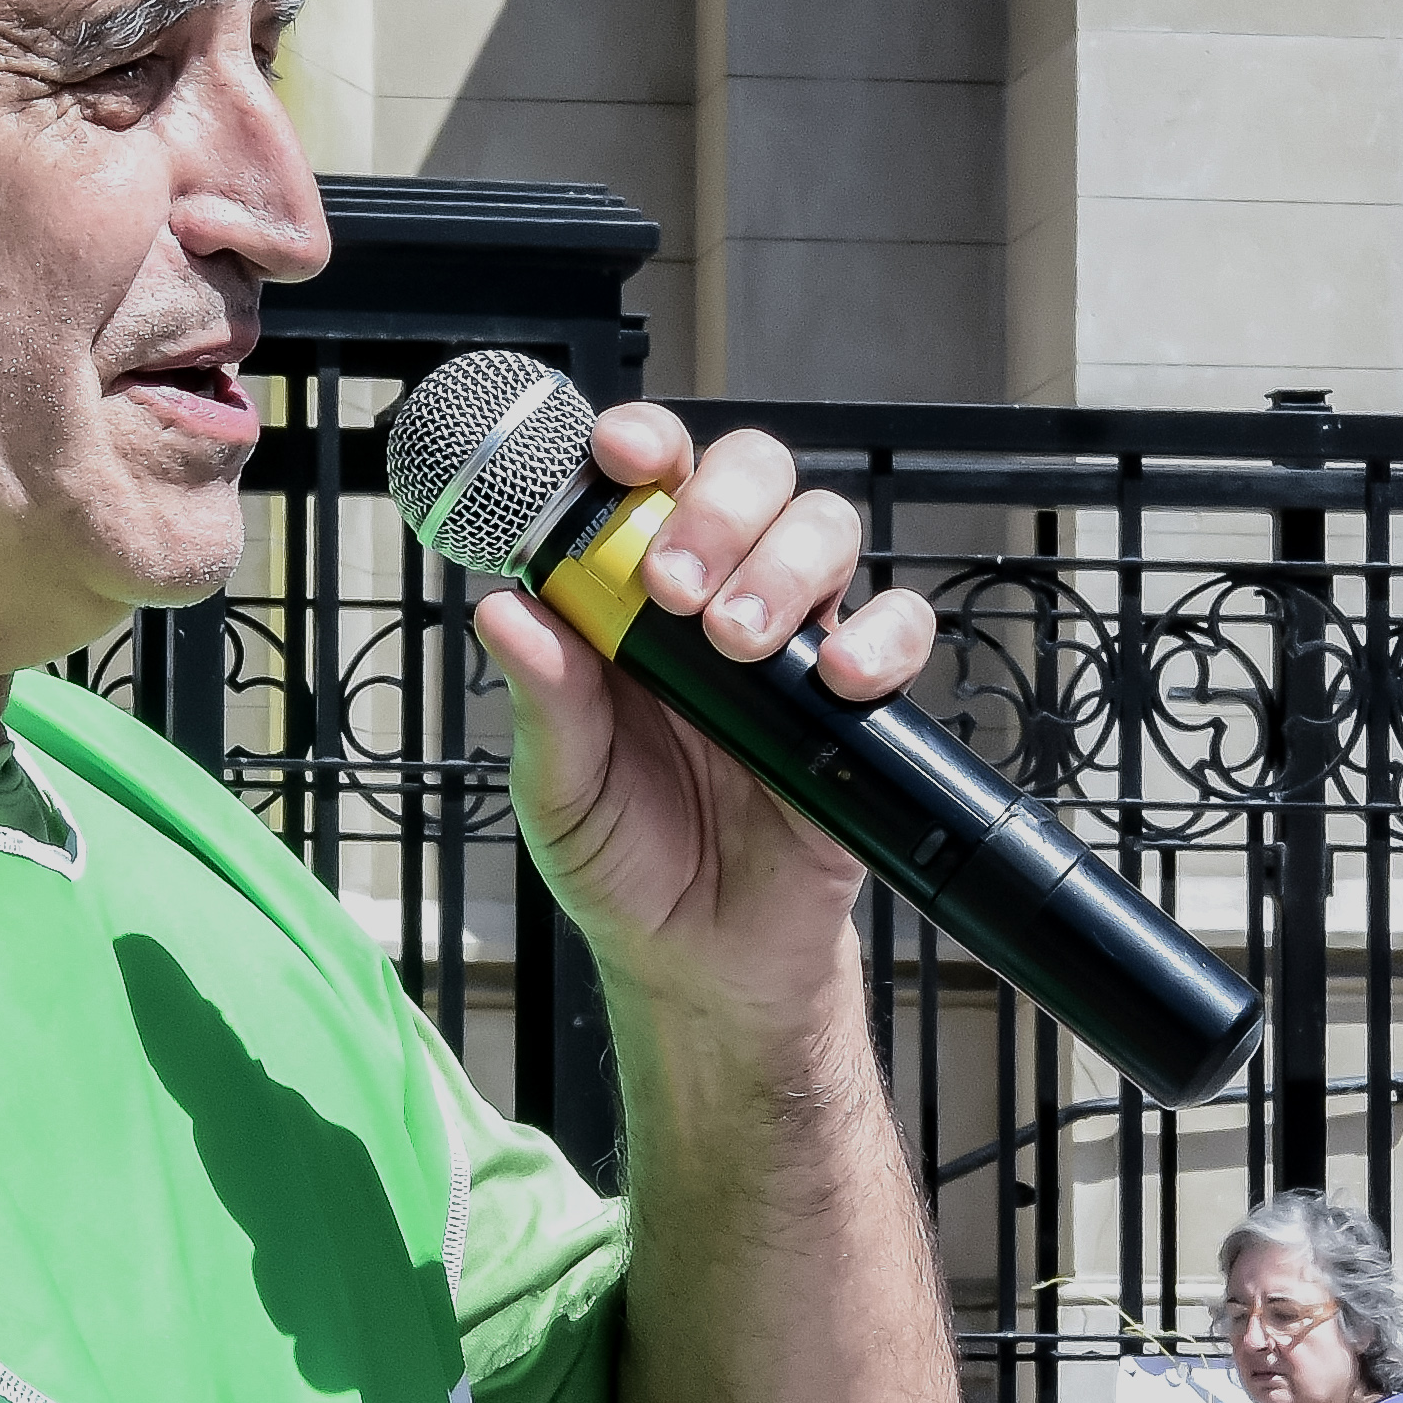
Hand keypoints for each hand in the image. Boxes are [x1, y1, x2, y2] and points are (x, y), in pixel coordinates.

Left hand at [470, 407, 939, 1027]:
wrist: (703, 958)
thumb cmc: (622, 859)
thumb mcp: (558, 789)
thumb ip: (544, 701)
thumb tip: (504, 608)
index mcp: (631, 599)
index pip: (645, 481)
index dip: (639, 444)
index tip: (622, 457)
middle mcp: (717, 596)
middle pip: (749, 476)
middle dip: (718, 507)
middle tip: (676, 589)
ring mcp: (794, 641)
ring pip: (824, 527)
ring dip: (785, 563)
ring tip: (739, 641)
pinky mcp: (859, 699)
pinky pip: (899, 626)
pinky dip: (877, 637)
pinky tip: (836, 679)